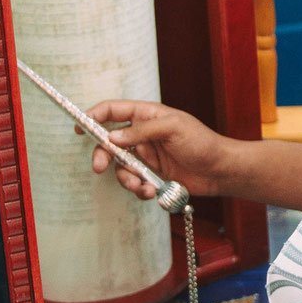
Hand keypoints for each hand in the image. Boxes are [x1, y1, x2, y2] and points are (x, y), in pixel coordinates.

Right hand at [85, 100, 232, 199]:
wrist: (221, 170)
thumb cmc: (202, 142)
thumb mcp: (173, 128)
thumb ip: (141, 130)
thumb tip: (112, 137)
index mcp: (147, 115)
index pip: (113, 110)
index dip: (94, 116)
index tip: (80, 127)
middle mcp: (142, 135)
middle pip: (109, 143)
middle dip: (103, 155)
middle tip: (100, 167)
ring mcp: (146, 156)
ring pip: (121, 167)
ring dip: (126, 178)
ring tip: (141, 186)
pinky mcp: (151, 175)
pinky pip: (134, 182)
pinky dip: (139, 189)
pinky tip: (151, 192)